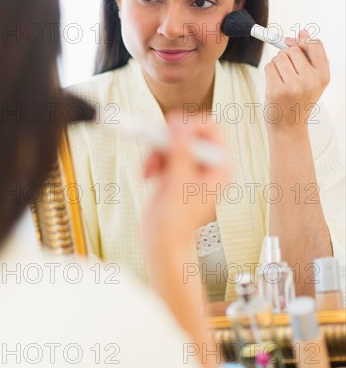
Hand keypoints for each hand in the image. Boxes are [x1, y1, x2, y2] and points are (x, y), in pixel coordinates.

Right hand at [142, 112, 227, 249]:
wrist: (162, 242)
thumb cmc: (177, 224)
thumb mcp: (179, 186)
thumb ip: (181, 156)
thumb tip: (181, 130)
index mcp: (219, 168)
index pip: (213, 129)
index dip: (191, 125)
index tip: (171, 130)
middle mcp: (207, 165)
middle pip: (190, 130)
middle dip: (169, 137)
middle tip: (156, 143)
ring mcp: (190, 167)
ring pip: (173, 138)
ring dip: (157, 149)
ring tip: (150, 169)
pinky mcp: (174, 170)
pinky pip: (162, 150)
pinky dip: (152, 158)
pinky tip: (148, 175)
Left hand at [264, 29, 329, 133]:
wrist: (289, 128)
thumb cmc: (299, 101)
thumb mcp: (311, 80)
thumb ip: (309, 56)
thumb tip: (303, 31)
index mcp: (323, 76)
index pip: (315, 44)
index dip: (301, 39)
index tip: (291, 41)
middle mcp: (310, 80)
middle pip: (292, 49)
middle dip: (286, 56)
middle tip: (288, 73)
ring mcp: (293, 86)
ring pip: (279, 57)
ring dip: (277, 64)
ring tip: (282, 80)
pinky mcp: (277, 90)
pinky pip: (269, 66)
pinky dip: (269, 72)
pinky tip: (274, 84)